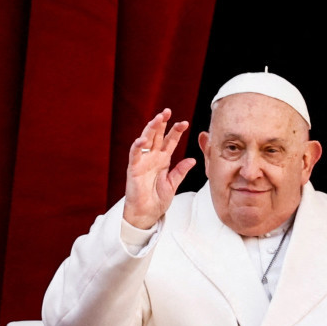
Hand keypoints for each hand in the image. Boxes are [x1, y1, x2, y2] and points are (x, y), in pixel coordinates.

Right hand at [122, 109, 196, 229]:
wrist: (147, 214)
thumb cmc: (157, 199)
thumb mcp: (173, 184)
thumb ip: (181, 171)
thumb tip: (192, 160)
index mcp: (163, 160)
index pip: (170, 142)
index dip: (176, 132)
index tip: (185, 123)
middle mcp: (153, 158)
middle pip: (157, 136)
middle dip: (162, 123)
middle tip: (167, 111)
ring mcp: (143, 161)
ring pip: (146, 140)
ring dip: (151, 129)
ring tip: (157, 118)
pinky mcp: (134, 169)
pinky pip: (135, 155)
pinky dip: (137, 146)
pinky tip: (142, 139)